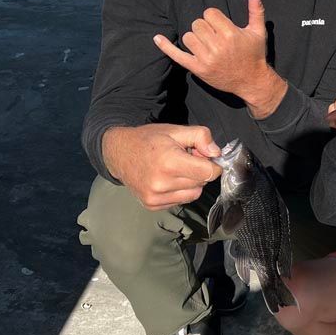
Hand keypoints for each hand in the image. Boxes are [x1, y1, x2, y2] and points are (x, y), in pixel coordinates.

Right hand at [102, 124, 221, 209]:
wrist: (119, 152)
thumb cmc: (148, 140)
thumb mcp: (176, 130)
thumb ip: (200, 137)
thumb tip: (216, 153)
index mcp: (169, 162)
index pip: (208, 172)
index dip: (213, 164)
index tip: (206, 157)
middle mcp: (161, 183)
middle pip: (201, 183)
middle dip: (200, 171)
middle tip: (187, 159)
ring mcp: (155, 197)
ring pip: (193, 194)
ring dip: (191, 182)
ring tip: (177, 169)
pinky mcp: (152, 205)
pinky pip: (180, 200)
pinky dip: (180, 191)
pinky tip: (168, 178)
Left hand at [153, 0, 286, 116]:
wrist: (251, 81)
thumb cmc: (254, 54)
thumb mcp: (258, 31)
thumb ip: (255, 10)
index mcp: (230, 33)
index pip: (209, 13)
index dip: (214, 18)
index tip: (221, 26)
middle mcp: (217, 46)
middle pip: (197, 24)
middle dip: (205, 28)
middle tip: (215, 37)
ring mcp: (206, 58)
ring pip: (188, 36)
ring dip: (195, 38)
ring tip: (207, 44)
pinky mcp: (198, 69)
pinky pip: (177, 55)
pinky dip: (166, 47)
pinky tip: (157, 38)